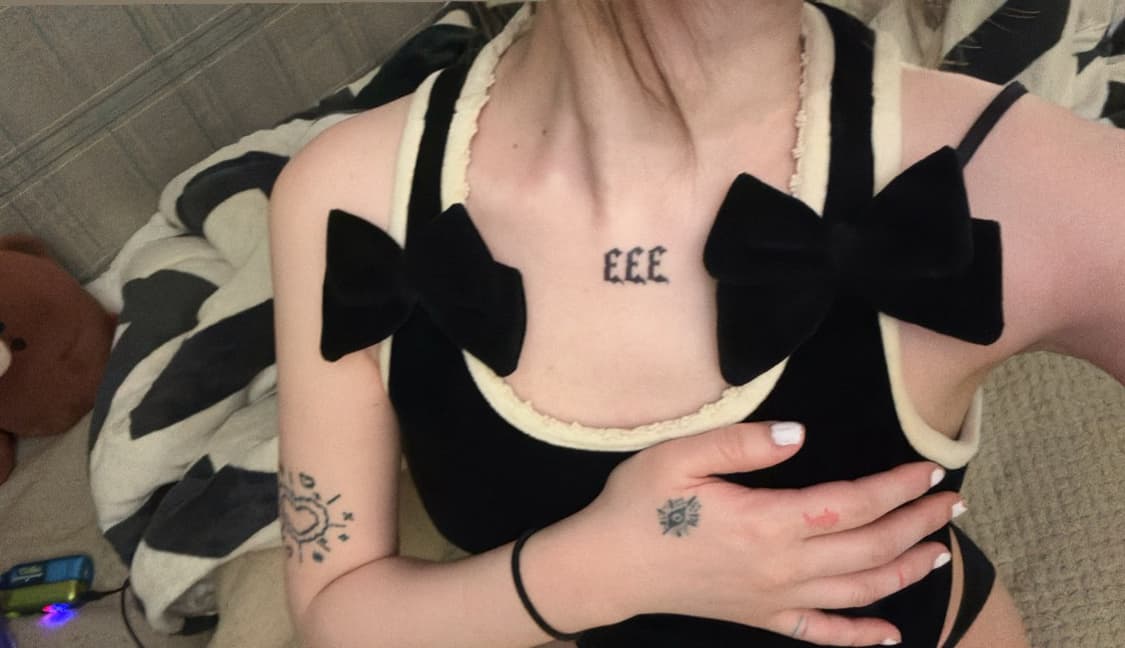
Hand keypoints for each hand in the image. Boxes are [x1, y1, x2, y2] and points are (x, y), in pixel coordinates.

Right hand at [576, 421, 959, 645]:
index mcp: (766, 523)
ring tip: (938, 551)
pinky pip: (821, 633)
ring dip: (903, 572)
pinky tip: (891, 636)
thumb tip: (800, 433)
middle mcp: (781, 567)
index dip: (895, 488)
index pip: (851, 505)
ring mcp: (773, 598)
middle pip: (867, 548)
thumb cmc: (637, 506)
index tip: (929, 470)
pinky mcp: (760, 616)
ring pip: (857, 592)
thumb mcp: (679, 458)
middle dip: (915, 524)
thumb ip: (742, 444)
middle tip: (951, 503)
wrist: (605, 568)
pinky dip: (860, 638)